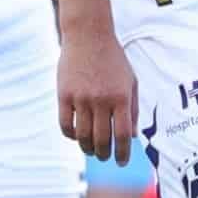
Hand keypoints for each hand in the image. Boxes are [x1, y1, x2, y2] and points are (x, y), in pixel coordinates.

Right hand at [58, 27, 136, 161]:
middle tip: (105, 157)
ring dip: (88, 148)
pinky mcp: (64, 95)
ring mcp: (81, 98)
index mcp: (120, 97)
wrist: (88, 35)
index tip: (121, 162)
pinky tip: (76, 136)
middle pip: (102, 139)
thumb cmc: (113, 59)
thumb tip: (131, 136)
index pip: (122, 135)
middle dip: (104, 154)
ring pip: (82, 136)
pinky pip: (65, 125)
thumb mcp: (130, 81)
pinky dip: (71, 135)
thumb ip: (133, 109)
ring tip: (91, 150)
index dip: (122, 153)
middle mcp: (101, 100)